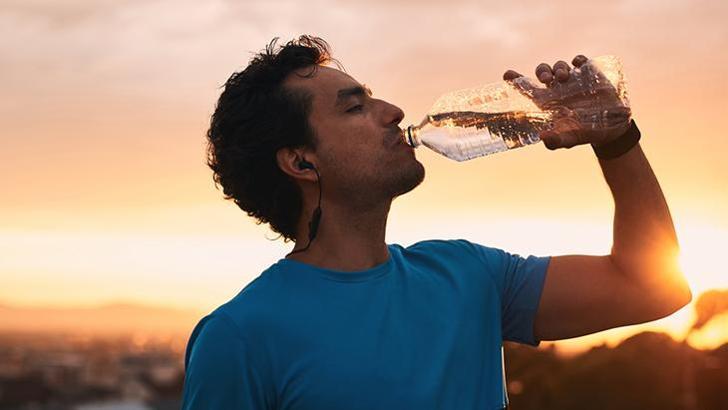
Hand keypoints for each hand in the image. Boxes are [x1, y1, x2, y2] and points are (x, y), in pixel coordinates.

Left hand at [502, 55, 631, 150]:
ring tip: (562, 77)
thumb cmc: (583, 134)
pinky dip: (577, 60)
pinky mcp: (589, 74)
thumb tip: (543, 137)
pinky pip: (580, 61)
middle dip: (541, 71)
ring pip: (559, 66)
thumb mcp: (570, 139)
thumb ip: (556, 141)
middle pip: (542, 72)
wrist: (611, 128)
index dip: (515, 80)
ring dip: (558, 68)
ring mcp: (573, 80)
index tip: (507, 74)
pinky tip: (578, 64)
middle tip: (545, 79)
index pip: (526, 88)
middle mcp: (557, 89)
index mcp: (546, 103)